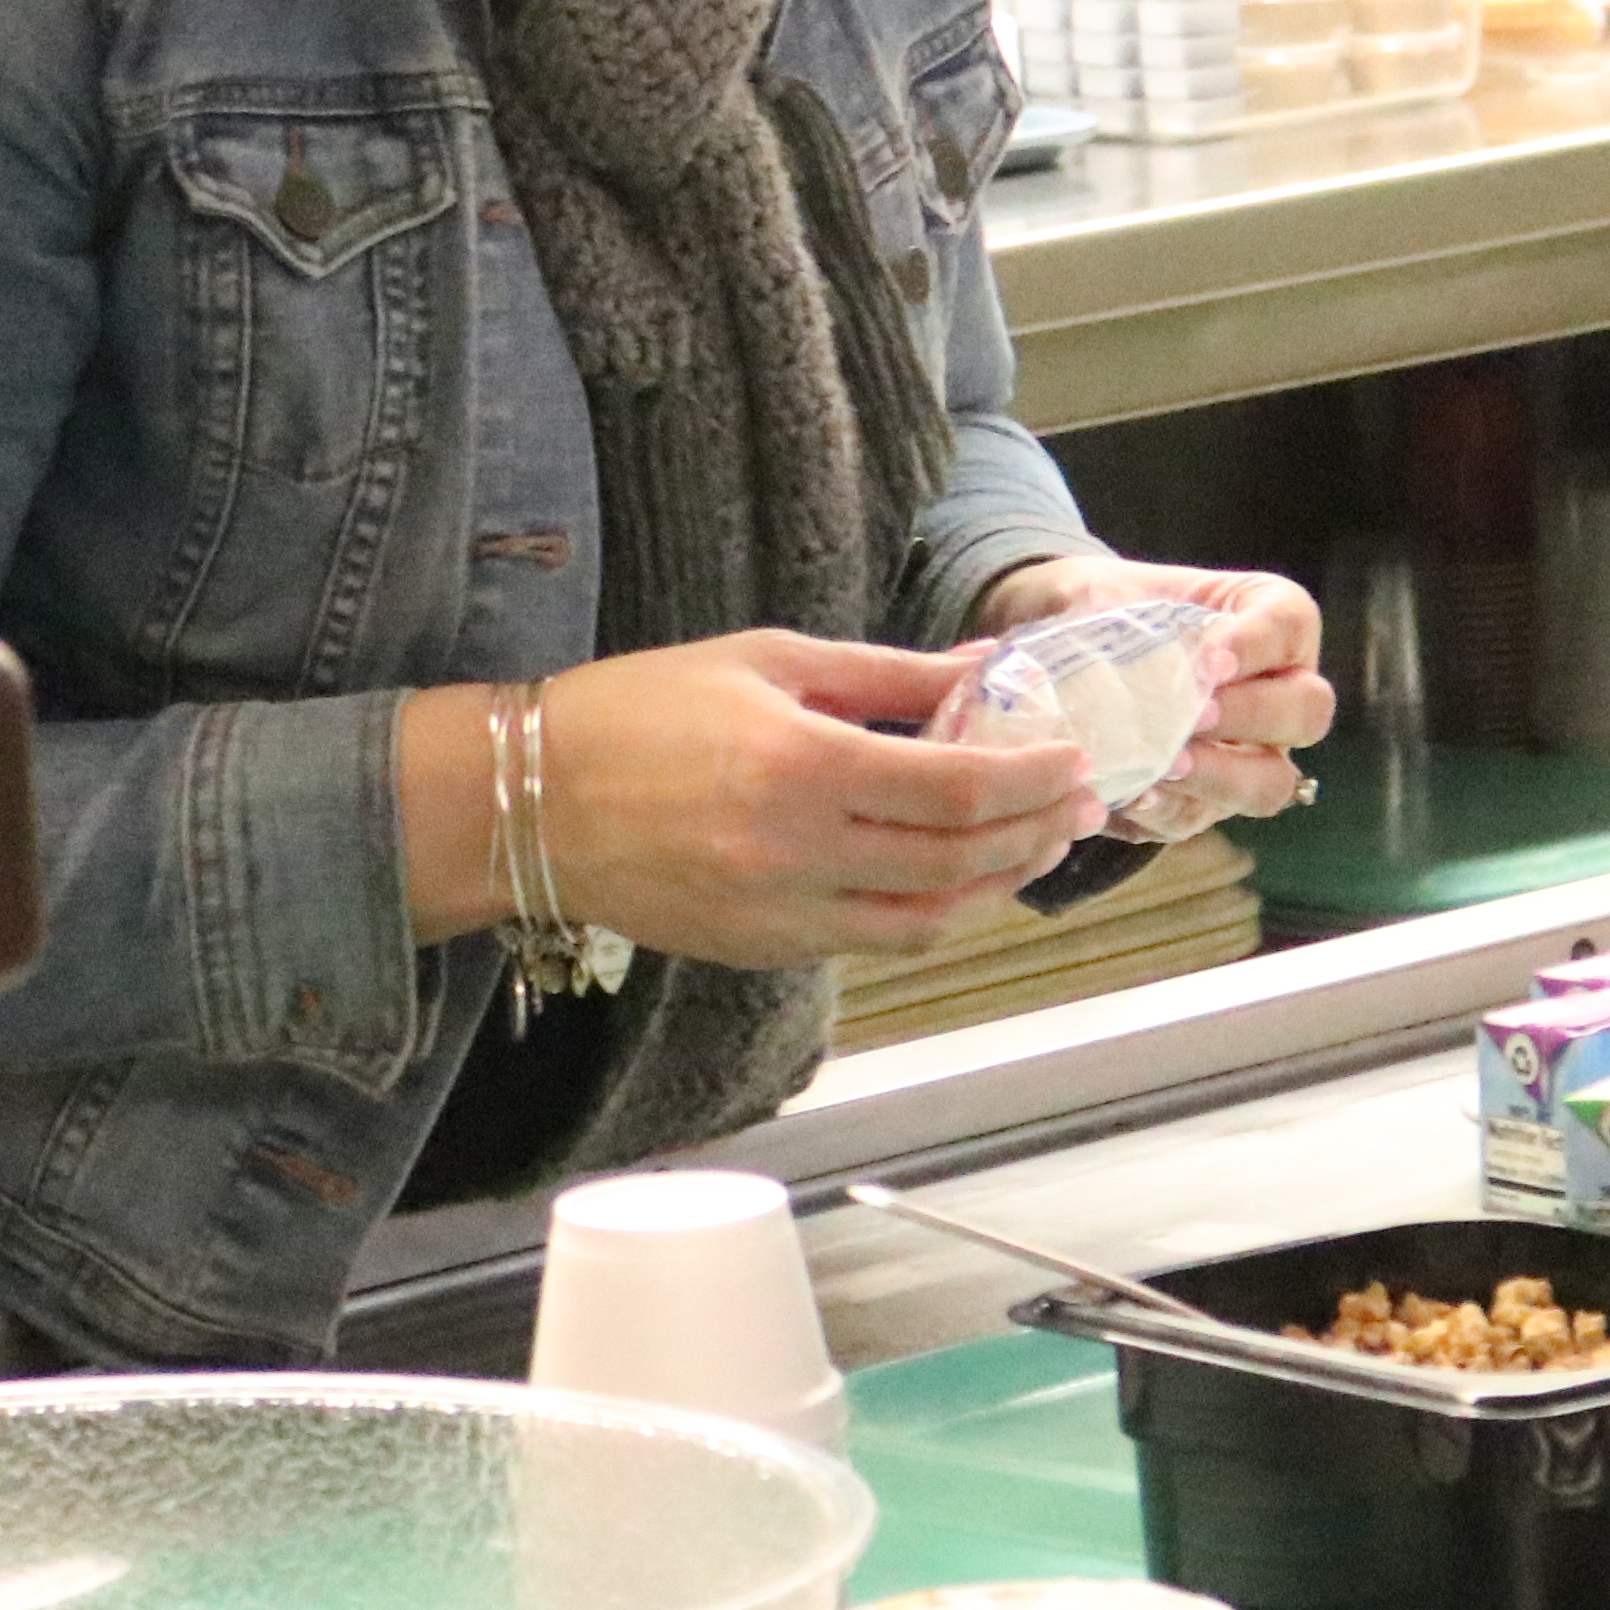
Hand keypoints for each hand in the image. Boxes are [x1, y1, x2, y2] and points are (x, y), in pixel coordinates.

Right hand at [469, 632, 1096, 971]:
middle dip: (1035, 831)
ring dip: (997, 886)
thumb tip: (982, 671)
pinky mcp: (762, 950)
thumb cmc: (639, 710)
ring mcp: (780, 914)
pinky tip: (959, 880)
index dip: (1031, 777)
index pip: (957, 787)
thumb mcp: (768, 659)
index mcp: (802, 764)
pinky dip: (932, 914)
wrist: (529, 802)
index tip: (1073, 757)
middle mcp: (799, 852)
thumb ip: (885, 673)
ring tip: (1038, 846)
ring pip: (926, 919)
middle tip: (1081, 803)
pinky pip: (873, 941)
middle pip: (957, 859)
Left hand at [976, 553, 1337, 836]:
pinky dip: (1166, 811)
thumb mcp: (1110, 592)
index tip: (1210, 659)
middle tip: (1197, 715)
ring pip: (1271, 783)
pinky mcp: (1198, 803)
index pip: (1291, 626)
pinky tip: (1129, 798)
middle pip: (1306, 712)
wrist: (1056, 643)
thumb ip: (1120, 617)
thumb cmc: (1098, 605)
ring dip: (1221, 777)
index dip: (1260, 647)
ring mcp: (1243, 755)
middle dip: (1255, 717)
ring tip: (1166, 765)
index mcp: (1266, 622)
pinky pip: (1200, 819)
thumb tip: (1103, 659)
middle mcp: (1274, 691)